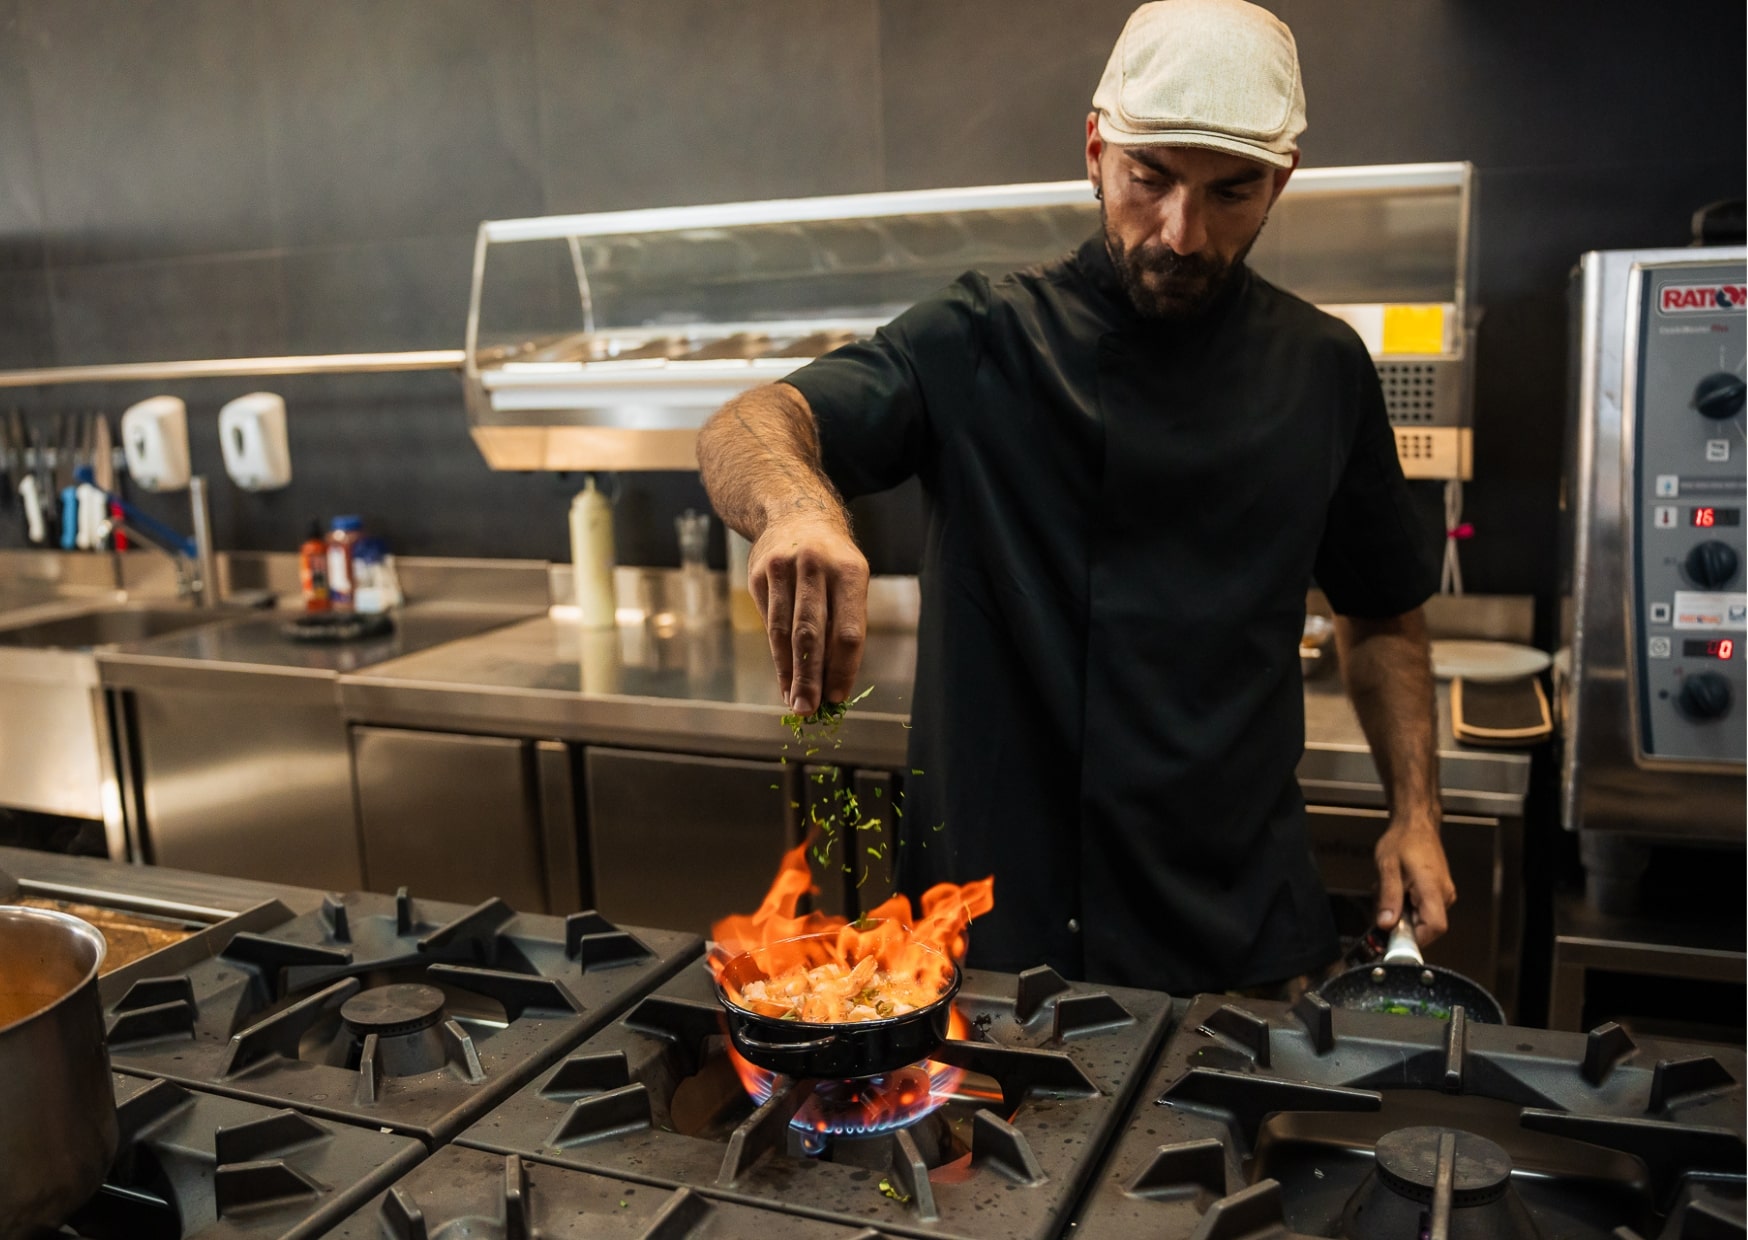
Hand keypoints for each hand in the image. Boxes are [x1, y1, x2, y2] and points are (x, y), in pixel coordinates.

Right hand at [747, 514, 868, 714]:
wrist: (794, 512)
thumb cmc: (832, 559)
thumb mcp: (851, 579)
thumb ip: (844, 623)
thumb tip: (835, 681)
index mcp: (849, 571)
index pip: (847, 629)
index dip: (843, 667)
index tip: (838, 697)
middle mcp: (815, 567)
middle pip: (812, 634)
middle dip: (811, 677)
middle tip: (809, 710)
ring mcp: (783, 569)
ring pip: (784, 632)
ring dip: (789, 673)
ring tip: (794, 702)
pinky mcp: (759, 575)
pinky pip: (769, 623)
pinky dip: (777, 656)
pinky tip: (784, 678)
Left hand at [1373, 816, 1456, 946]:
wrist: (1416, 825)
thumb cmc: (1402, 841)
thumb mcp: (1387, 867)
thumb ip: (1388, 897)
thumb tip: (1386, 925)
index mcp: (1433, 889)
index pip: (1434, 927)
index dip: (1415, 938)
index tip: (1394, 936)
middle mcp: (1444, 895)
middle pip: (1427, 927)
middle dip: (1403, 924)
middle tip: (1385, 908)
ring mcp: (1444, 894)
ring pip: (1423, 919)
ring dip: (1403, 913)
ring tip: (1389, 892)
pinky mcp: (1440, 893)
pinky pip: (1424, 909)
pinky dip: (1407, 905)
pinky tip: (1397, 889)